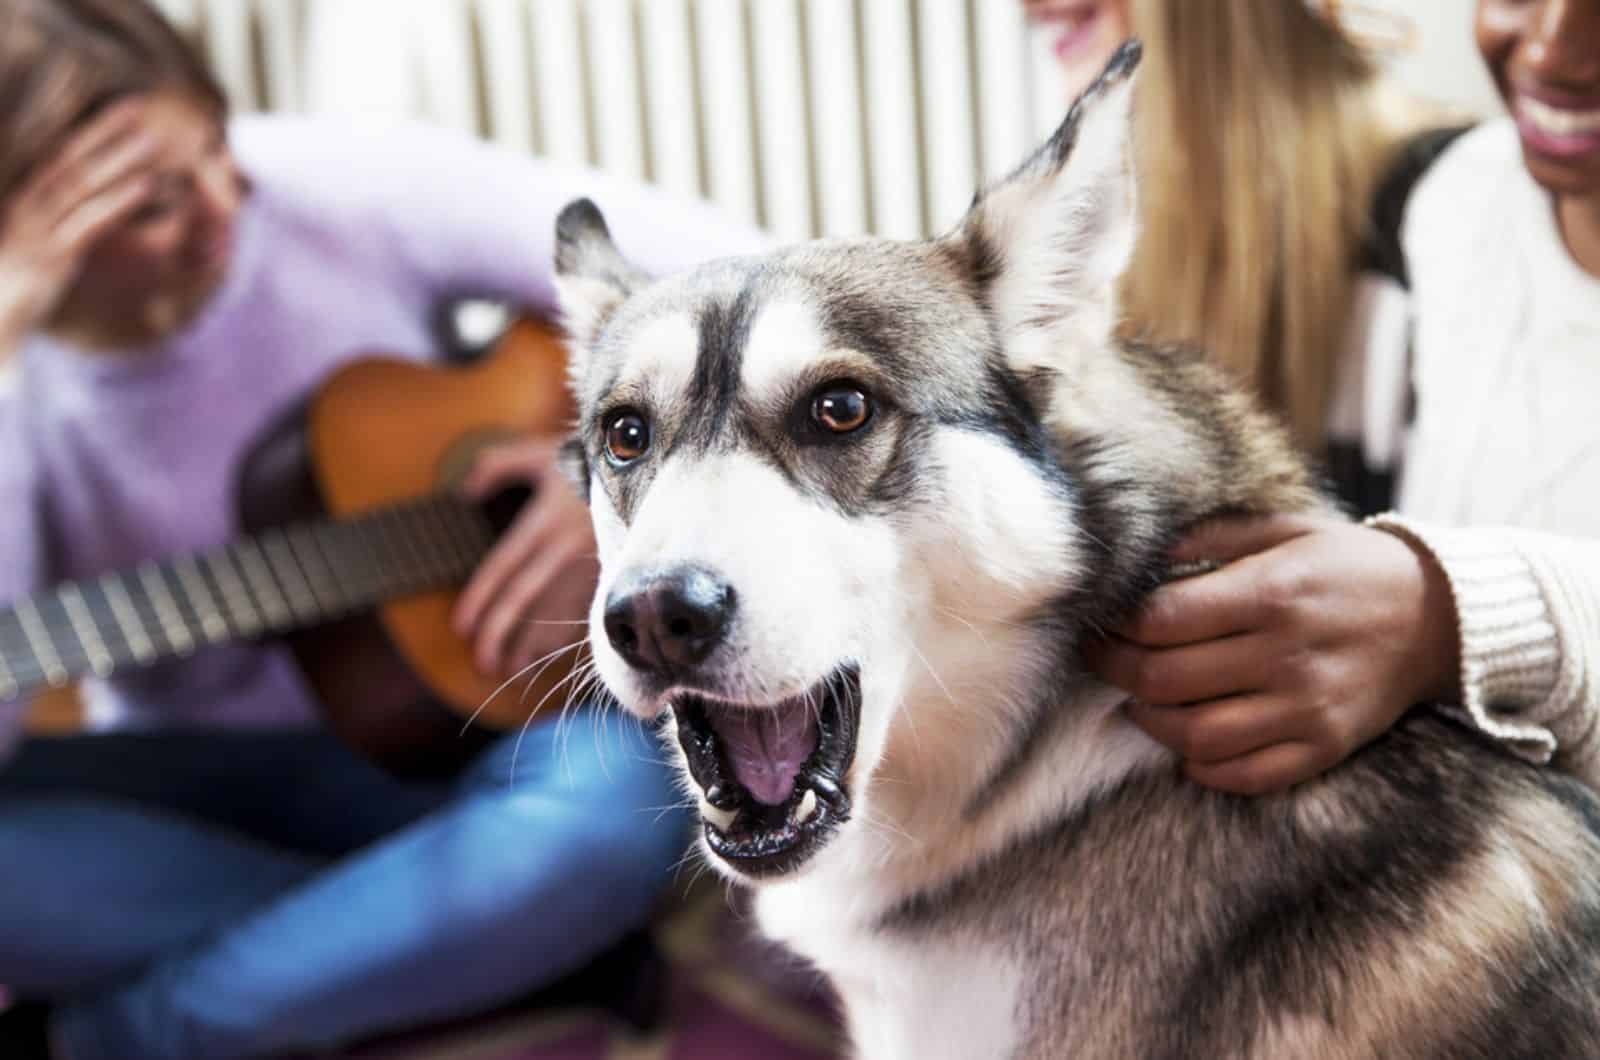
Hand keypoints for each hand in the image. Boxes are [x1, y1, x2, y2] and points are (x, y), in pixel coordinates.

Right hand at [0, 101, 159, 343]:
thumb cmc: (9, 292)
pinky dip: (117, 201)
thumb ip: (58, 227)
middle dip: (102, 131)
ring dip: (116, 160)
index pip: (55, 156)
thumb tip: (85, 213)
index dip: (86, 131)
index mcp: (20, 202)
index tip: (116, 107)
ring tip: (150, 139)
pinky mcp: (50, 261)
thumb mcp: (33, 252)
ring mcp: (36, 233)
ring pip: (79, 186)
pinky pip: (88, 223)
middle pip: (67, 161)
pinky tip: (145, 185)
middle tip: (137, 104)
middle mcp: (25, 209)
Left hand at [451, 438, 597, 682]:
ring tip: (509, 669)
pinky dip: (563, 639)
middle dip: (499, 634)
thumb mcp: (539, 454)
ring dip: (530, 646)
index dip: (479, 600)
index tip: (462, 627)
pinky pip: (584, 613)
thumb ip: (497, 465)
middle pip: (524, 599)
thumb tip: (465, 491)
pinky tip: (546, 656)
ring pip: (553, 614)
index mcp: (542, 523)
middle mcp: (563, 550)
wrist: (649, 470)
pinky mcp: (612, 577)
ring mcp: (590, 567)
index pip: (503, 569)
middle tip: (483, 661)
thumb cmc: (587, 462)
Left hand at [1085, 514, 1461, 794]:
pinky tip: (1187, 741)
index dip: (1116, 622)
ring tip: (1138, 699)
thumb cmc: (1347, 566)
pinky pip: (1245, 775)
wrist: (1440, 617)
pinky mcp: (1324, 747)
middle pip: (1166, 679)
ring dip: (1151, 721)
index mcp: (1272, 593)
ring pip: (1195, 736)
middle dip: (1115, 669)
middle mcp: (1286, 655)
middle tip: (1100, 657)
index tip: (1103, 618)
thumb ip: (1212, 538)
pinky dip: (1203, 766)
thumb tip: (1142, 553)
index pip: (1162, 619)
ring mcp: (1307, 708)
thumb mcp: (1286, 530)